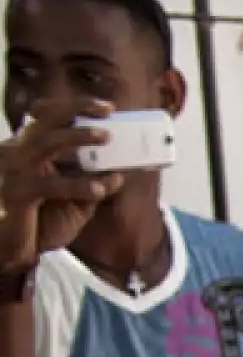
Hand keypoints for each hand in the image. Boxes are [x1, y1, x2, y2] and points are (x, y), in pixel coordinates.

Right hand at [0, 99, 124, 269]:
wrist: (8, 249)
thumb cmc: (38, 223)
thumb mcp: (73, 204)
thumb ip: (92, 188)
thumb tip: (118, 176)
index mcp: (27, 150)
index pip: (47, 119)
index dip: (74, 108)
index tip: (106, 107)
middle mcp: (17, 153)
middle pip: (45, 121)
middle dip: (76, 110)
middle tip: (107, 111)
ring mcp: (14, 171)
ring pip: (45, 143)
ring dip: (76, 136)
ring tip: (105, 137)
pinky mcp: (17, 193)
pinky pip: (49, 184)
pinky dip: (77, 184)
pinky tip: (99, 188)